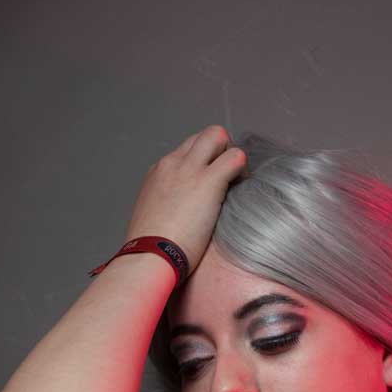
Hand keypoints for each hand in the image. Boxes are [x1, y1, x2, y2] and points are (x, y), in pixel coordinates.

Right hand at [124, 124, 247, 266]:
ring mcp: (189, 169)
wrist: (149, 256)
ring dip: (231, 154)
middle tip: (229, 178)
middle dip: (221, 151)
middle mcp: (173, 164)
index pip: (188, 149)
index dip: (206, 161)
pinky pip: (235, 157)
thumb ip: (168, 204)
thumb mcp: (154, 215)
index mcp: (159, 172)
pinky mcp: (208, 181)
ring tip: (235, 182)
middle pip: (203, 135)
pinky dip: (243, 169)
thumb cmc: (151, 248)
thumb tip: (182, 212)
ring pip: (218, 135)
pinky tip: (241, 189)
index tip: (212, 182)